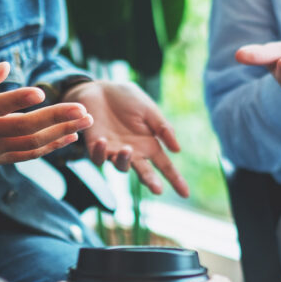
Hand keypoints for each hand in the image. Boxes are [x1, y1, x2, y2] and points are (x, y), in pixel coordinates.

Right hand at [0, 62, 93, 168]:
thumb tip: (5, 67)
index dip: (19, 100)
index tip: (40, 92)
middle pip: (26, 127)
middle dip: (58, 119)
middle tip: (83, 110)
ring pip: (32, 143)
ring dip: (61, 134)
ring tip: (85, 123)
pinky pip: (29, 154)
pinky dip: (50, 147)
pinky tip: (69, 138)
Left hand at [64, 80, 188, 196]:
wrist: (99, 88)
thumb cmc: (126, 98)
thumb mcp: (149, 110)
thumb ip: (162, 128)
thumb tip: (177, 150)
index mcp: (149, 144)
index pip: (165, 166)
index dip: (175, 180)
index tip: (185, 193)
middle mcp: (133, 152)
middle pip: (145, 173)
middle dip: (151, 182)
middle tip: (157, 189)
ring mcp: (114, 151)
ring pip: (121, 166)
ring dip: (124, 161)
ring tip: (127, 149)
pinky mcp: (95, 147)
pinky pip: (98, 157)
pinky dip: (100, 152)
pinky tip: (102, 140)